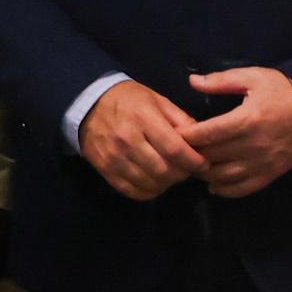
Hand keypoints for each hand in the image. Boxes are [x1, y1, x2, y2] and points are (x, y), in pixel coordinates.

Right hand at [76, 80, 209, 200]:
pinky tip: (155, 183)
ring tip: (172, 175)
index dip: (193, 161)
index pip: (174, 149)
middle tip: (187, 170)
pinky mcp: (105, 170)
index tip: (204, 164)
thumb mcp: (157, 100)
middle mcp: (128, 140)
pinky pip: (132, 191)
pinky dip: (149, 192)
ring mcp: (115, 158)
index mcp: (144, 119)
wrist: (88, 104)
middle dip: (182, 174)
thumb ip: (180, 119)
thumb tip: (201, 138)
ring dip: (167, 184)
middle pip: (163, 170)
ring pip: (149, 183)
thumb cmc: (128, 100)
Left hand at [184, 67, 291, 198]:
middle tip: (178, 151)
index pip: (206, 133)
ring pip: (222, 176)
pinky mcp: (269, 175)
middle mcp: (252, 145)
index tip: (174, 134)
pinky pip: (242, 189)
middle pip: (211, 156)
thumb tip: (192, 81)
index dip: (185, 136)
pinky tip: (213, 184)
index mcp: (246, 120)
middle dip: (191, 154)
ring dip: (204, 173)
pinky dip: (224, 190)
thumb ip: (221, 81)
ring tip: (195, 165)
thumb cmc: (283, 92)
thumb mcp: (254, 77)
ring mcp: (261, 163)